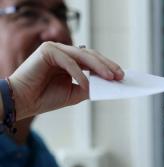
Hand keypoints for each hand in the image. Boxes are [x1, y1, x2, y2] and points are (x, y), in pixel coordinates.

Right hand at [8, 41, 123, 119]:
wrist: (24, 102)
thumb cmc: (47, 98)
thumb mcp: (76, 93)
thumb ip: (91, 87)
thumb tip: (109, 84)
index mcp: (70, 61)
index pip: (93, 60)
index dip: (108, 67)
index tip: (122, 76)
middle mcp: (64, 52)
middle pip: (91, 55)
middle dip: (108, 65)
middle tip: (120, 75)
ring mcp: (55, 49)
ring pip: (82, 55)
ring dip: (99, 66)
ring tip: (110, 77)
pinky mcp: (47, 50)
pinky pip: (68, 61)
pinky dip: (78, 73)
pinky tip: (86, 84)